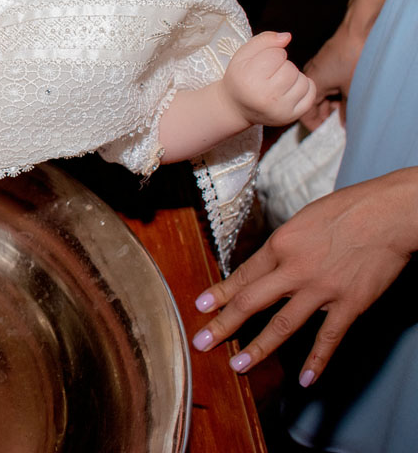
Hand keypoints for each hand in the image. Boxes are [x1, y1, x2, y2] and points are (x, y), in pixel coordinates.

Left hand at [190, 168, 417, 386]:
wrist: (390, 214)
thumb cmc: (348, 210)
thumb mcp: (302, 221)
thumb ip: (283, 247)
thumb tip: (268, 266)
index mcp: (280, 244)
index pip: (242, 275)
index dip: (219, 294)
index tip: (199, 308)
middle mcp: (295, 269)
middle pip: (250, 302)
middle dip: (223, 325)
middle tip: (201, 343)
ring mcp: (322, 289)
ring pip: (282, 325)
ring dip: (258, 349)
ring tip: (238, 366)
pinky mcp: (350, 304)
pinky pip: (329, 338)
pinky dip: (317, 361)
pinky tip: (305, 379)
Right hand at [223, 31, 315, 126]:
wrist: (235, 108)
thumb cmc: (240, 77)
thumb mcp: (243, 55)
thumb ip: (263, 40)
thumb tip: (287, 37)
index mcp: (250, 80)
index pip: (277, 55)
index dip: (271, 54)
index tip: (262, 63)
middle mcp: (266, 97)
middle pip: (290, 68)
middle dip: (283, 66)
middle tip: (270, 74)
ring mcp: (280, 110)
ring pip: (302, 80)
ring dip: (294, 77)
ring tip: (279, 82)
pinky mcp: (291, 117)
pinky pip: (311, 94)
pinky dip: (304, 87)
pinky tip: (290, 89)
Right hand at [299, 29, 362, 129]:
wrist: (357, 31)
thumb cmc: (351, 58)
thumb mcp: (352, 90)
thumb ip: (347, 111)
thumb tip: (345, 126)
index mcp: (309, 85)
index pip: (304, 113)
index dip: (314, 126)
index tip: (324, 134)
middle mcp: (308, 78)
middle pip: (311, 104)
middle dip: (324, 116)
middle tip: (337, 126)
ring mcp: (317, 70)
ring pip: (319, 94)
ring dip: (330, 104)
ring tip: (344, 112)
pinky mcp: (326, 64)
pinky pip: (325, 84)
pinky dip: (333, 93)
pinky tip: (345, 97)